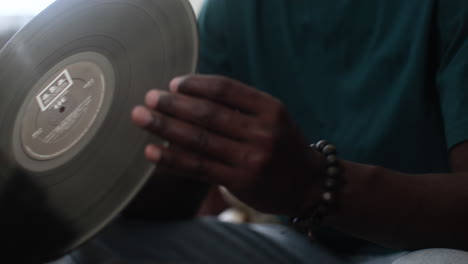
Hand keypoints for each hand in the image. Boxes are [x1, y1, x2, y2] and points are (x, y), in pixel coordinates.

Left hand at [131, 75, 324, 214]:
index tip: (173, 84)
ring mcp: (252, 158)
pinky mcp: (241, 181)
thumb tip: (188, 95)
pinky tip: (152, 152)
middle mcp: (262, 131)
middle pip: (208, 114)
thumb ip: (239, 106)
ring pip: (200, 140)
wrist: (307, 183)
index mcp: (270, 108)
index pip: (226, 89)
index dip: (196, 85)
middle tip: (148, 98)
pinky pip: (199, 168)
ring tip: (141, 118)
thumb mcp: (271, 116)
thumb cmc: (282, 144)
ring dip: (166, 127)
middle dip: (173, 105)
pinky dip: (173, 158)